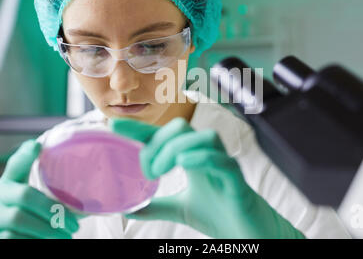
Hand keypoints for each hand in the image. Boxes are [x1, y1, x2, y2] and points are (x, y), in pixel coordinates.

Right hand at [0, 140, 79, 238]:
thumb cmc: (20, 209)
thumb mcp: (30, 195)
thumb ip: (54, 191)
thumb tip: (96, 203)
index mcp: (10, 181)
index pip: (16, 165)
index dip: (25, 156)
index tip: (37, 146)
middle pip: (25, 196)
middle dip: (52, 210)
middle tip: (74, 224)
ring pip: (18, 221)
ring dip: (47, 230)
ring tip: (67, 236)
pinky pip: (14, 239)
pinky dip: (35, 240)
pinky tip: (52, 241)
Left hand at [110, 117, 304, 238]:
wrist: (247, 234)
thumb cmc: (219, 214)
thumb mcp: (179, 208)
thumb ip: (155, 205)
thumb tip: (128, 207)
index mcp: (193, 158)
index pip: (164, 135)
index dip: (140, 129)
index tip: (114, 127)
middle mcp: (208, 156)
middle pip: (183, 128)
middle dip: (159, 143)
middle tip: (150, 171)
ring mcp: (224, 166)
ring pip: (204, 137)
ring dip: (178, 149)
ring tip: (163, 171)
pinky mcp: (237, 182)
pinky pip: (222, 161)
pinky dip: (202, 159)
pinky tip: (184, 164)